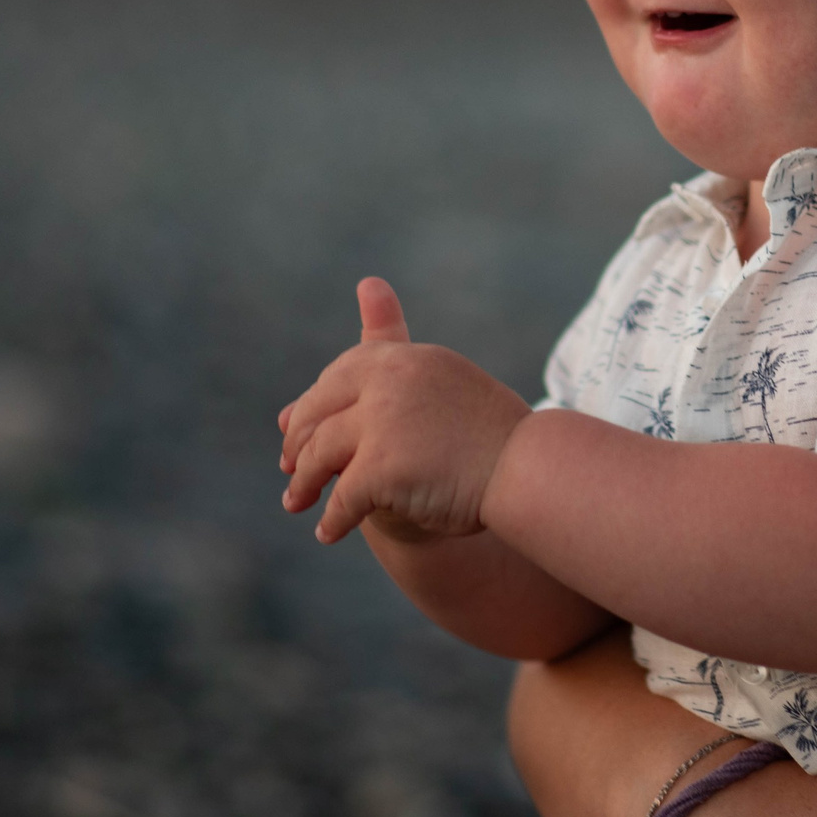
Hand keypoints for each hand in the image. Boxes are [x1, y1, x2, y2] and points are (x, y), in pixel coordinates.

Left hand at [278, 277, 531, 543]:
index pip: (341, 374)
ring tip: (296, 503)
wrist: (527, 469)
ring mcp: (382, 422)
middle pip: (320, 411)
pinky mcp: (380, 467)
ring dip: (303, 483)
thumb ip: (400, 353)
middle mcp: (388, 380)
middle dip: (298, 442)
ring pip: (320, 455)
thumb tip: (366, 284)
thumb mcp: (443, 378)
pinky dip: (332, 520)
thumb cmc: (493, 432)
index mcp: (405, 357)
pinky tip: (328, 533)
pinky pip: (342, 499)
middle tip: (288, 468)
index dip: (315, 404)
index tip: (295, 426)